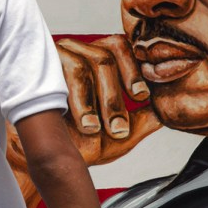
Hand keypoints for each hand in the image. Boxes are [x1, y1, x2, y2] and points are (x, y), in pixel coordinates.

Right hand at [58, 35, 161, 165]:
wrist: (47, 158)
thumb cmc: (82, 143)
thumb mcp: (121, 135)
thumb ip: (144, 120)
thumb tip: (167, 110)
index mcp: (100, 60)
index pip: (122, 48)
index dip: (134, 70)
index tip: (142, 96)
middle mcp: (79, 51)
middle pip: (105, 57)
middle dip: (114, 96)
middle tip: (118, 127)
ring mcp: (57, 54)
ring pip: (84, 65)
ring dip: (94, 101)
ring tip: (96, 129)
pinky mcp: (40, 64)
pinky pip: (62, 72)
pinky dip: (76, 100)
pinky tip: (82, 123)